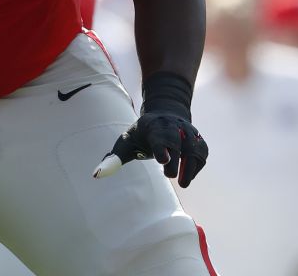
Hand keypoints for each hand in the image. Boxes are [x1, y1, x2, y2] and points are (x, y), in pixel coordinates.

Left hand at [93, 108, 207, 186]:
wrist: (166, 113)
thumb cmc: (141, 133)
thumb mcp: (126, 142)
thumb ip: (113, 158)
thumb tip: (96, 175)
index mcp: (154, 126)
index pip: (160, 137)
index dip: (162, 148)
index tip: (162, 160)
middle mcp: (173, 127)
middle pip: (177, 142)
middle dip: (177, 160)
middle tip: (171, 177)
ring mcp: (188, 132)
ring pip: (194, 147)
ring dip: (191, 166)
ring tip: (183, 183)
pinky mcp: (198, 140)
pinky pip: (202, 153)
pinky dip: (197, 165)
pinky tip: (188, 175)